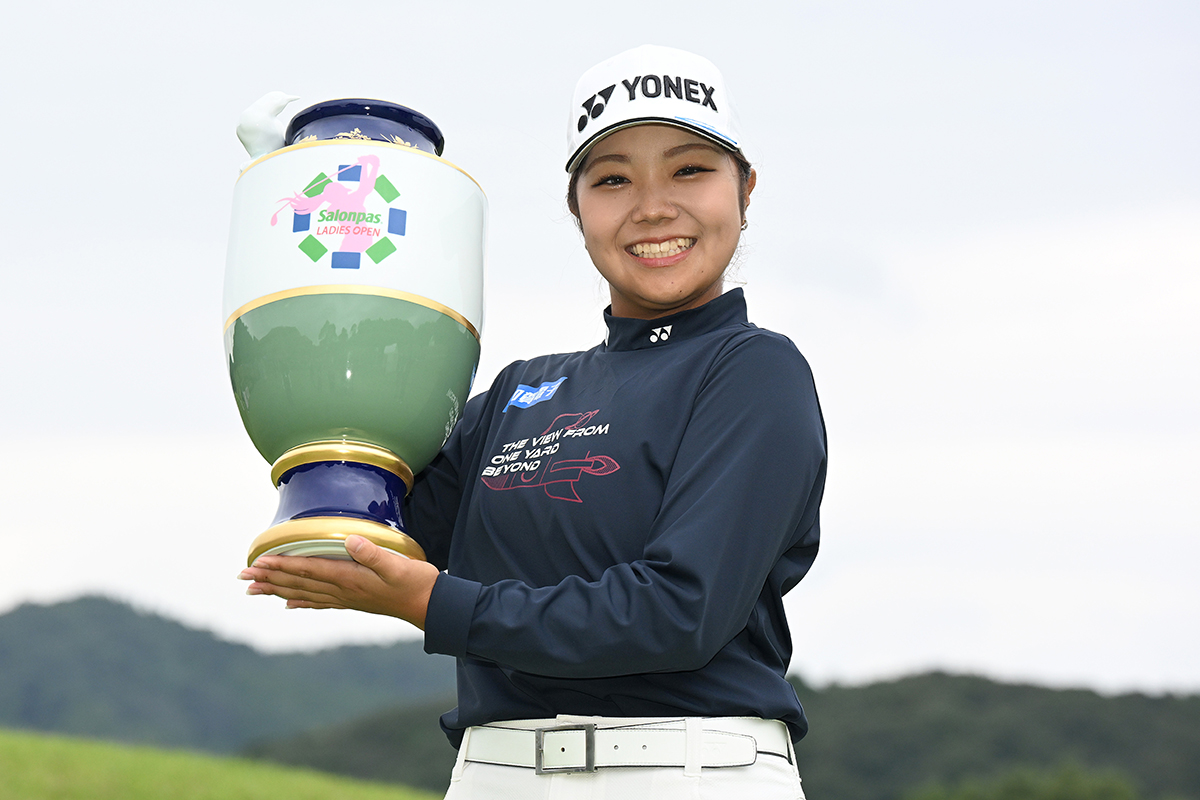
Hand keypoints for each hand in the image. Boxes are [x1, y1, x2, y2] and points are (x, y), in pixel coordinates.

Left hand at [237, 535, 438, 629]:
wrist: (430, 605)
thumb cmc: (415, 582)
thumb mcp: (398, 564)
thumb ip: (373, 553)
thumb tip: (349, 539)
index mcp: (349, 578)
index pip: (307, 570)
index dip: (281, 565)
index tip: (258, 562)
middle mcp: (342, 591)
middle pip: (298, 584)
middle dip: (269, 579)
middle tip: (242, 577)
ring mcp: (346, 598)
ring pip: (303, 594)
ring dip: (277, 590)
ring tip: (254, 590)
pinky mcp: (353, 601)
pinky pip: (319, 602)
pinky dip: (300, 601)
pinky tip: (288, 603)